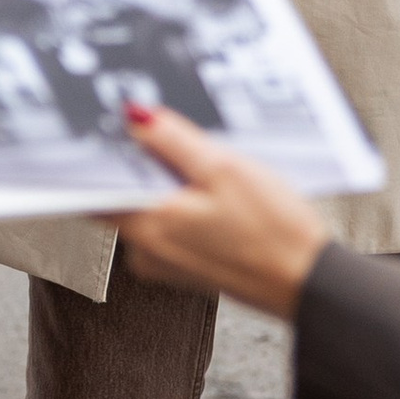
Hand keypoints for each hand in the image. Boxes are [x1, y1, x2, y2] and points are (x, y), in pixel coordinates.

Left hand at [115, 106, 332, 319]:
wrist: (306, 281)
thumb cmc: (273, 232)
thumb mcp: (224, 169)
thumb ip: (172, 141)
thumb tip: (135, 117)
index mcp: (147, 225)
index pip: (93, 186)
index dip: (101, 154)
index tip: (115, 130)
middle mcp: (146, 250)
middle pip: (123, 194)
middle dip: (145, 166)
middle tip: (179, 147)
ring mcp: (164, 263)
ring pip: (149, 210)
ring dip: (170, 188)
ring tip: (211, 178)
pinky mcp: (184, 268)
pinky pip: (170, 229)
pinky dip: (186, 210)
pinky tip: (219, 203)